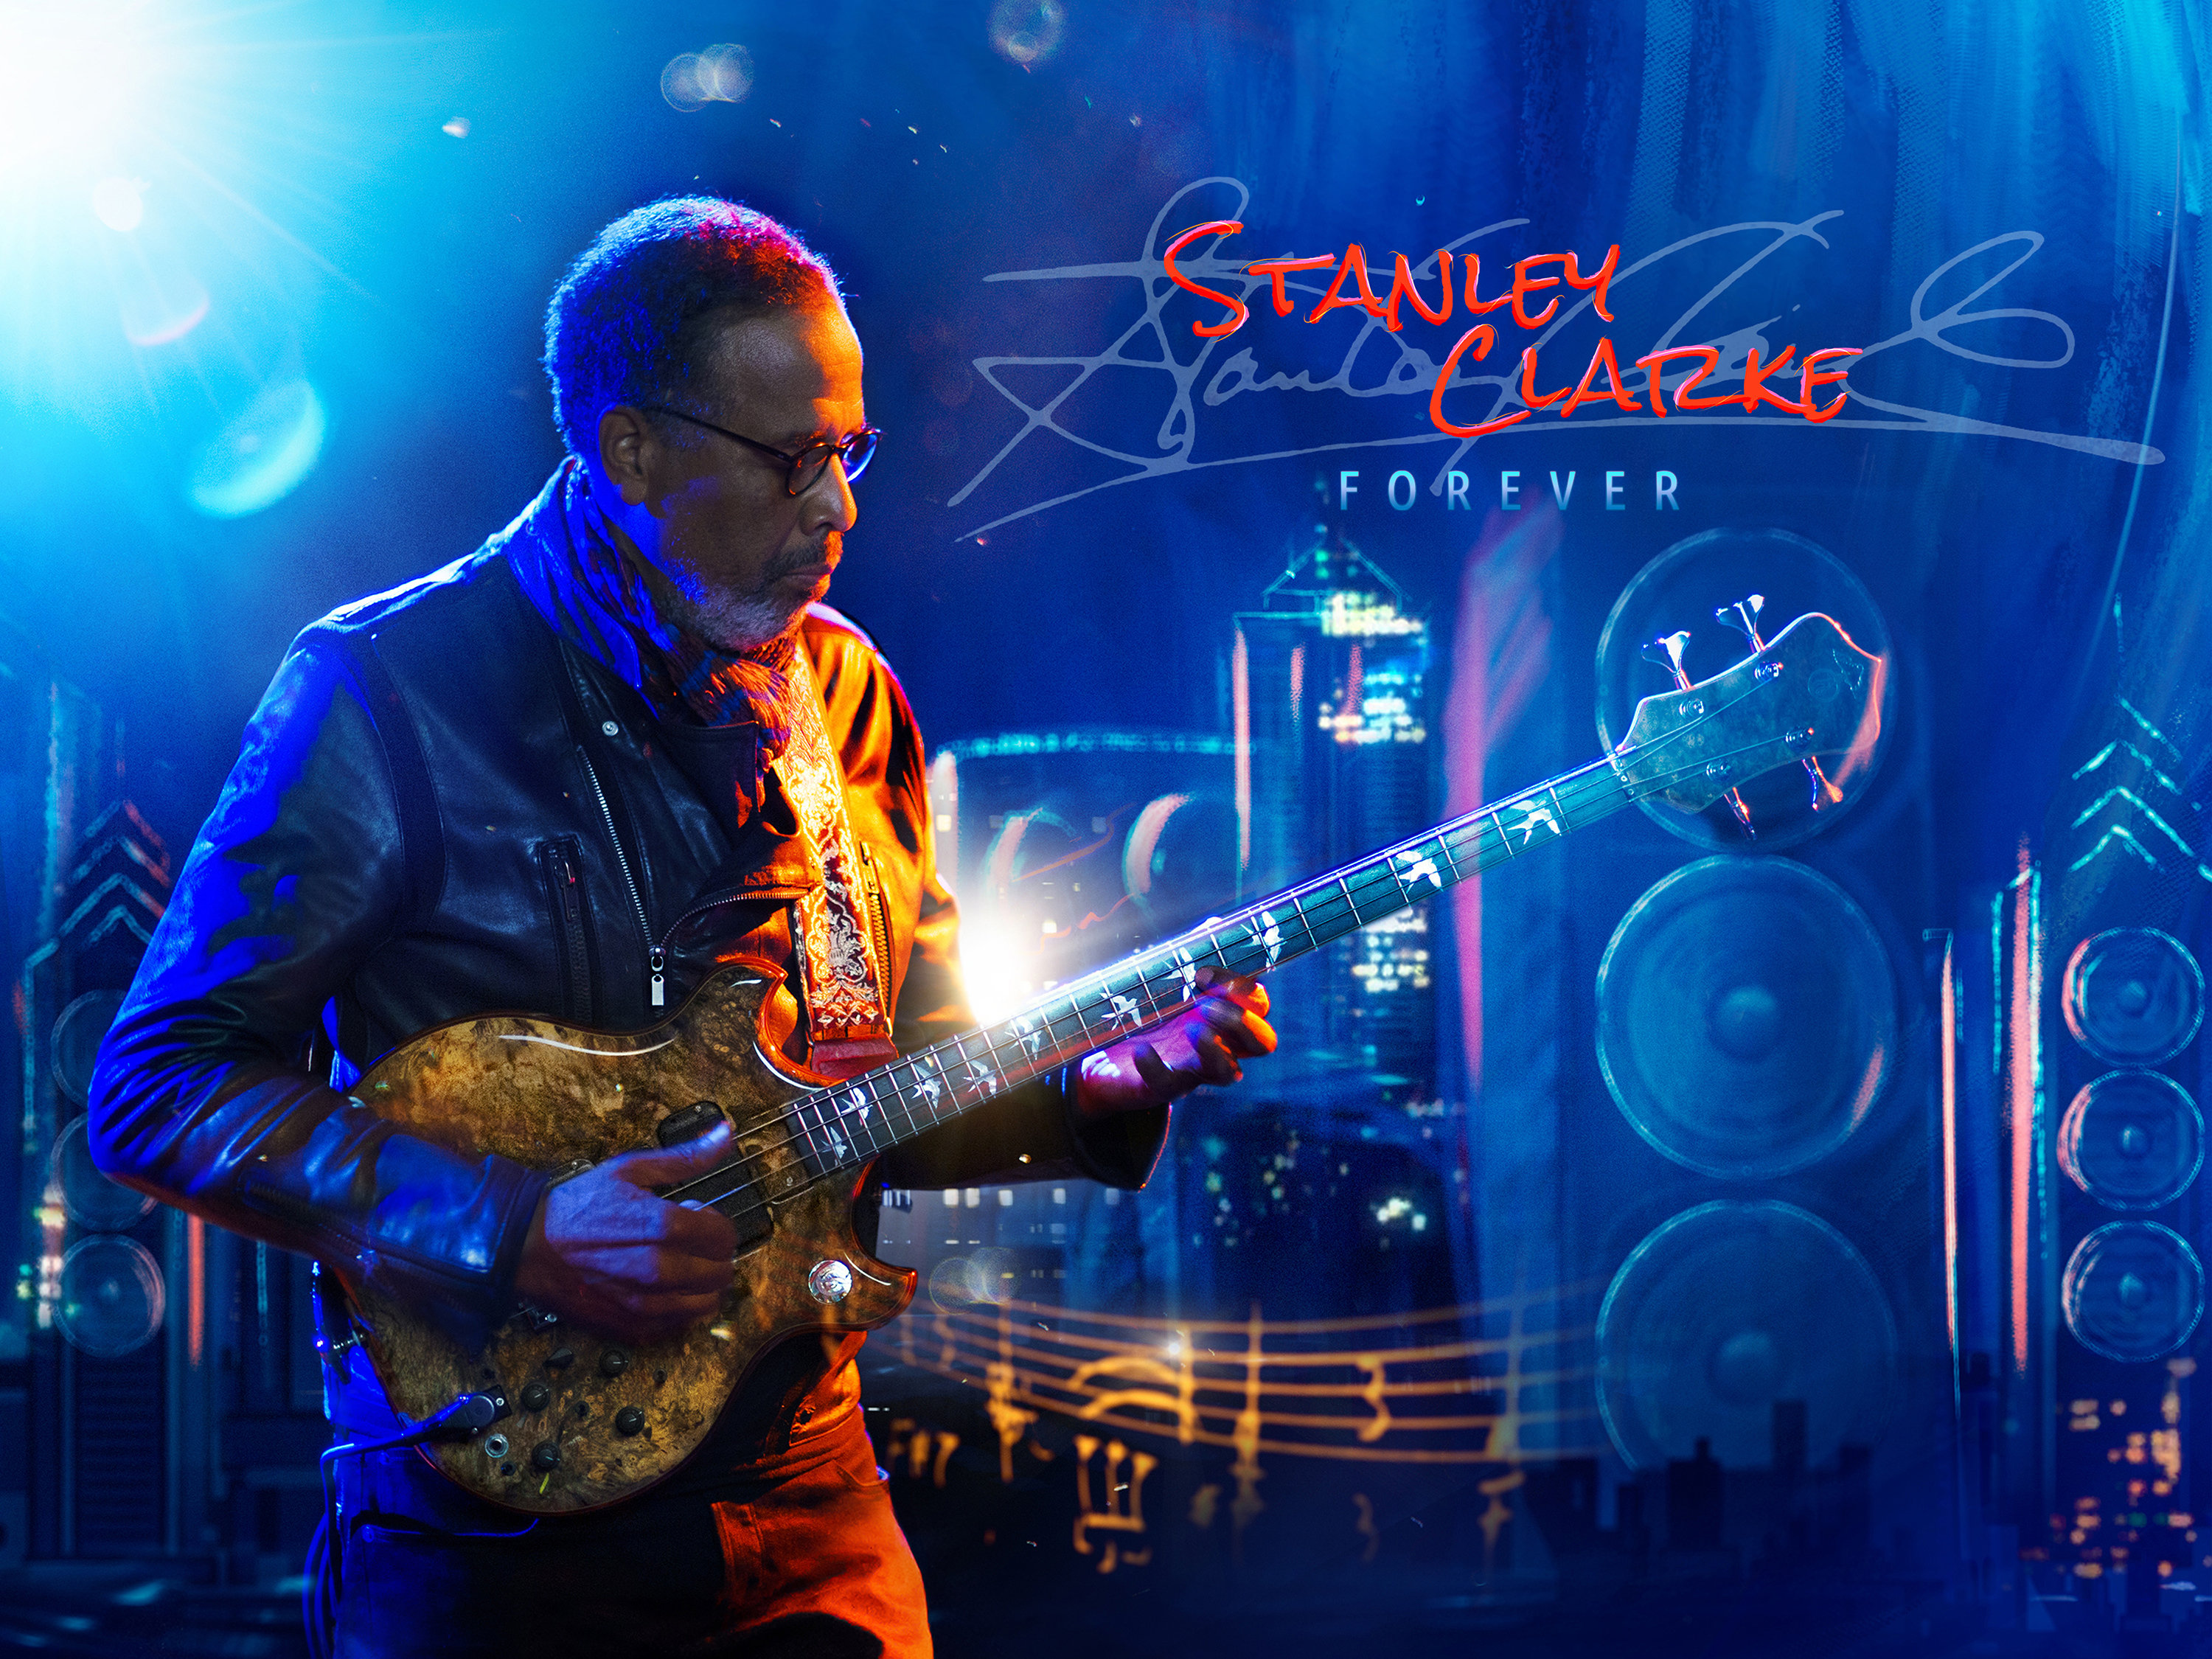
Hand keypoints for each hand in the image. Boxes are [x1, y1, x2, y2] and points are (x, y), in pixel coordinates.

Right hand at [512, 1122, 740, 1342]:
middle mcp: (659, 1271)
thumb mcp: (630, 1170)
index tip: (697, 1215)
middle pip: (721, 1272)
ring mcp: (645, 1305)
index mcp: (663, 1226)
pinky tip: (661, 1287)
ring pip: (706, 1304)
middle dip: (713, 1254)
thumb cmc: (578, 1206)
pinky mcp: (631, 1328)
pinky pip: (679, 1326)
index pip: (724, 1236)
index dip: (717, 1223)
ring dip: (702, 1283)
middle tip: (688, 1241)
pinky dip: (679, 1308)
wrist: (526, 1247)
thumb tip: (727, 1133)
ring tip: (678, 1264)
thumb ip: (686, 1158)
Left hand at [1075, 969, 1275, 1118]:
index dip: (1242, 988)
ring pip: (1229, 1073)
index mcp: (1223, 1013)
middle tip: (1205, 1006)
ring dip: (1215, 1050)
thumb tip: (1216, 923)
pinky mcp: (1163, 1088)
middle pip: (1262, 1042)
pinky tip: (1142, 1051)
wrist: (1100, 1054)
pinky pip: (1170, 1085)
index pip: (1257, 1003)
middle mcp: (1218, 1043)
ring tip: (1191, 1029)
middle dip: (1242, 1021)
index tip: (1201, 973)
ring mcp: (1193, 1070)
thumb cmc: (1143, 1010)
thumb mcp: (1164, 979)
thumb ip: (1192, 953)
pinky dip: (1157, 1067)